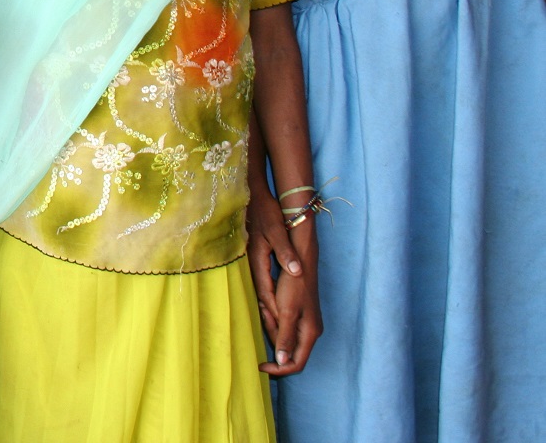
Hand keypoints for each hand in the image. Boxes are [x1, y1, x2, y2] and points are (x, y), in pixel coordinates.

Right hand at [246, 182, 303, 340]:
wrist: (251, 196)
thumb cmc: (265, 211)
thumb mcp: (276, 230)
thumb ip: (285, 252)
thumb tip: (296, 271)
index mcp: (258, 262)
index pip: (268, 297)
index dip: (276, 318)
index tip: (283, 340)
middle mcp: (254, 267)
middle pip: (263, 302)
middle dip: (272, 326)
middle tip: (281, 351)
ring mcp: (253, 266)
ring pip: (262, 298)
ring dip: (270, 317)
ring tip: (279, 340)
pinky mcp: (256, 263)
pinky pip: (263, 289)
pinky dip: (269, 305)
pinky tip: (274, 312)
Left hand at [258, 222, 321, 375]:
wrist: (300, 262)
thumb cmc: (293, 285)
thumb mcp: (287, 311)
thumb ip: (285, 336)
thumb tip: (282, 361)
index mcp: (310, 333)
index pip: (296, 363)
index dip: (279, 369)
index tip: (260, 365)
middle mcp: (310, 330)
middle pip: (286, 348)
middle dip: (271, 334)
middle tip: (263, 312)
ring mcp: (305, 322)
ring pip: (282, 334)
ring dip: (270, 323)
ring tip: (264, 304)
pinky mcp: (299, 313)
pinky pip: (282, 323)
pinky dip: (271, 316)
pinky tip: (265, 303)